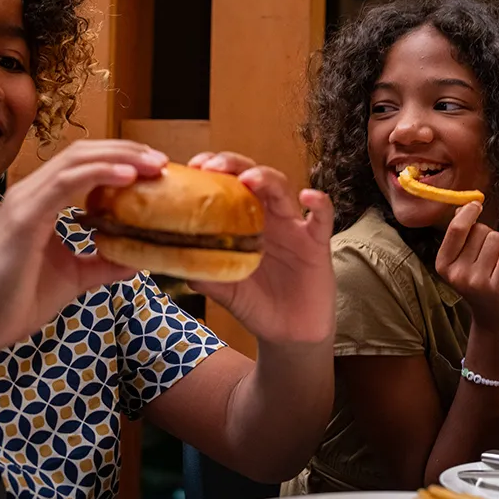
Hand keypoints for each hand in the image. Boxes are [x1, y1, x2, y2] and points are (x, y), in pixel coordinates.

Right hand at [0, 140, 167, 355]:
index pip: (83, 163)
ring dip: (119, 157)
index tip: (155, 166)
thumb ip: (104, 262)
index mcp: (40, 200)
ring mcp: (24, 201)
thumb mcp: (75, 276)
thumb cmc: (19, 300)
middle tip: (162, 159)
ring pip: (76, 160)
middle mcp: (30, 192)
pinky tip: (128, 176)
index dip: (120, 157)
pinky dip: (99, 174)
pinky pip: (66, 183)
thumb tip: (139, 257)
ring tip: (154, 163)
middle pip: (83, 152)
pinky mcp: (24, 217)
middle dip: (126, 150)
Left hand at [187, 152, 335, 344]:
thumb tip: (175, 262)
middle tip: (214, 166)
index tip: (195, 167)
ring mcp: (292, 227)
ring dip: (266, 179)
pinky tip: (309, 197)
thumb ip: (205, 275)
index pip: (226, 184)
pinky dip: (319, 204)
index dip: (212, 170)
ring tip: (250, 179)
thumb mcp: (224, 291)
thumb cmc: (256, 305)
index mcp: (241, 221)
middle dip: (233, 164)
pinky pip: (323, 217)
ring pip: (282, 189)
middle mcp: (266, 217)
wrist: (289, 334)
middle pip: (252, 176)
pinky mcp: (316, 243)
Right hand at [435, 202, 498, 332]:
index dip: (468, 213)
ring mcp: (477, 281)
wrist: (497, 319)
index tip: (476, 204)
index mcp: (442, 265)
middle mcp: (457, 274)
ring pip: (497, 239)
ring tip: (498, 263)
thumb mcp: (462, 261)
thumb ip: (460, 237)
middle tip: (488, 254)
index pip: (456, 230)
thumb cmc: (480, 283)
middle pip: (480, 231)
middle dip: (488, 235)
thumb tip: (461, 208)